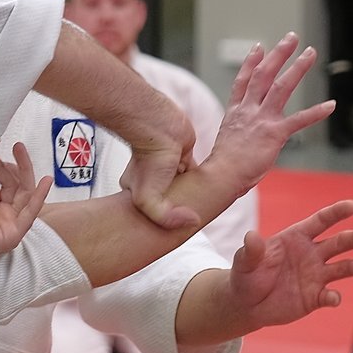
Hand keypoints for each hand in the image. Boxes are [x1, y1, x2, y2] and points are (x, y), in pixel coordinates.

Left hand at [0, 142, 52, 268]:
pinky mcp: (13, 233)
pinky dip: (40, 197)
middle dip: (16, 164)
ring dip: (25, 170)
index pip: (6, 184)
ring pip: (25, 194)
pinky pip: (31, 213)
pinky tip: (46, 181)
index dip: (1, 167)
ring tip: (20, 150)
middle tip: (15, 145)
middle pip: (18, 186)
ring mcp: (10, 224)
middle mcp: (5, 216)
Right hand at [119, 107, 197, 230]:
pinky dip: (204, 178)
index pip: (157, 213)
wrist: (158, 125)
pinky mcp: (184, 156)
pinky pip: (196, 172)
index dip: (171, 220)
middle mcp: (154, 181)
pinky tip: (212, 186)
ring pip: (187, 188)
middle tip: (196, 217)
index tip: (184, 227)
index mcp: (141, 192)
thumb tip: (191, 222)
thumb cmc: (148, 158)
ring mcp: (169, 169)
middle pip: (173, 201)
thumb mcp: (147, 199)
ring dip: (196, 193)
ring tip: (209, 204)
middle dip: (183, 208)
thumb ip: (165, 217)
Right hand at [203, 32, 335, 197]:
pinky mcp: (275, 134)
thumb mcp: (228, 139)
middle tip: (291, 38)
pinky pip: (299, 120)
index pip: (243, 81)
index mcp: (236, 111)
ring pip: (281, 87)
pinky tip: (331, 105)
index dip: (251, 62)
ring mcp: (262, 120)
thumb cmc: (224, 164)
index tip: (259, 47)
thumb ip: (239, 130)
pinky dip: (316, 112)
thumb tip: (245, 133)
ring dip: (297, 68)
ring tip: (310, 53)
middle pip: (264, 75)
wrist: (223, 174)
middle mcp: (248, 110)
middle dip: (278, 54)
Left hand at [226, 200, 352, 328]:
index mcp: (297, 237)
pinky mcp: (315, 298)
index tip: (352, 205)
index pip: (320, 221)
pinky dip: (333, 297)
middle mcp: (311, 254)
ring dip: (352, 266)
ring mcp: (316, 276)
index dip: (336, 212)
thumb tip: (251, 236)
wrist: (246, 303)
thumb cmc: (247, 274)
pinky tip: (333, 298)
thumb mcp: (244, 261)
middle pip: (338, 243)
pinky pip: (329, 296)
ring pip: (341, 268)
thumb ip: (251, 250)